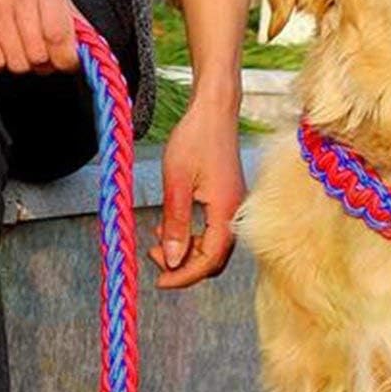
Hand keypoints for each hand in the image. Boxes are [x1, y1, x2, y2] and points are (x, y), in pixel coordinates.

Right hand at [0, 0, 78, 73]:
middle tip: (33, 49)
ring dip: (17, 61)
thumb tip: (90, 48)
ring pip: (17, 63)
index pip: (62, 37)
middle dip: (40, 63)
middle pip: (39, 55)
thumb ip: (71, 16)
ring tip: (13, 42)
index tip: (63, 62)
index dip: (66, 60)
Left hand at [149, 88, 244, 288]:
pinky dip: (192, 236)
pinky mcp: (228, 200)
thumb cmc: (195, 138)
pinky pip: (213, 230)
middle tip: (154, 259)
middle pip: (214, 259)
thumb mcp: (176, 182)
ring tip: (157, 241)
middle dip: (184, 266)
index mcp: (226, 211)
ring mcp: (234, 207)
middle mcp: (235, 213)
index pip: (209, 260)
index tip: (160, 281)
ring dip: (186, 251)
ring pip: (213, 246)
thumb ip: (175, 223)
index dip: (184, 276)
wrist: (214, 110)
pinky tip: (170, 226)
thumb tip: (171, 260)